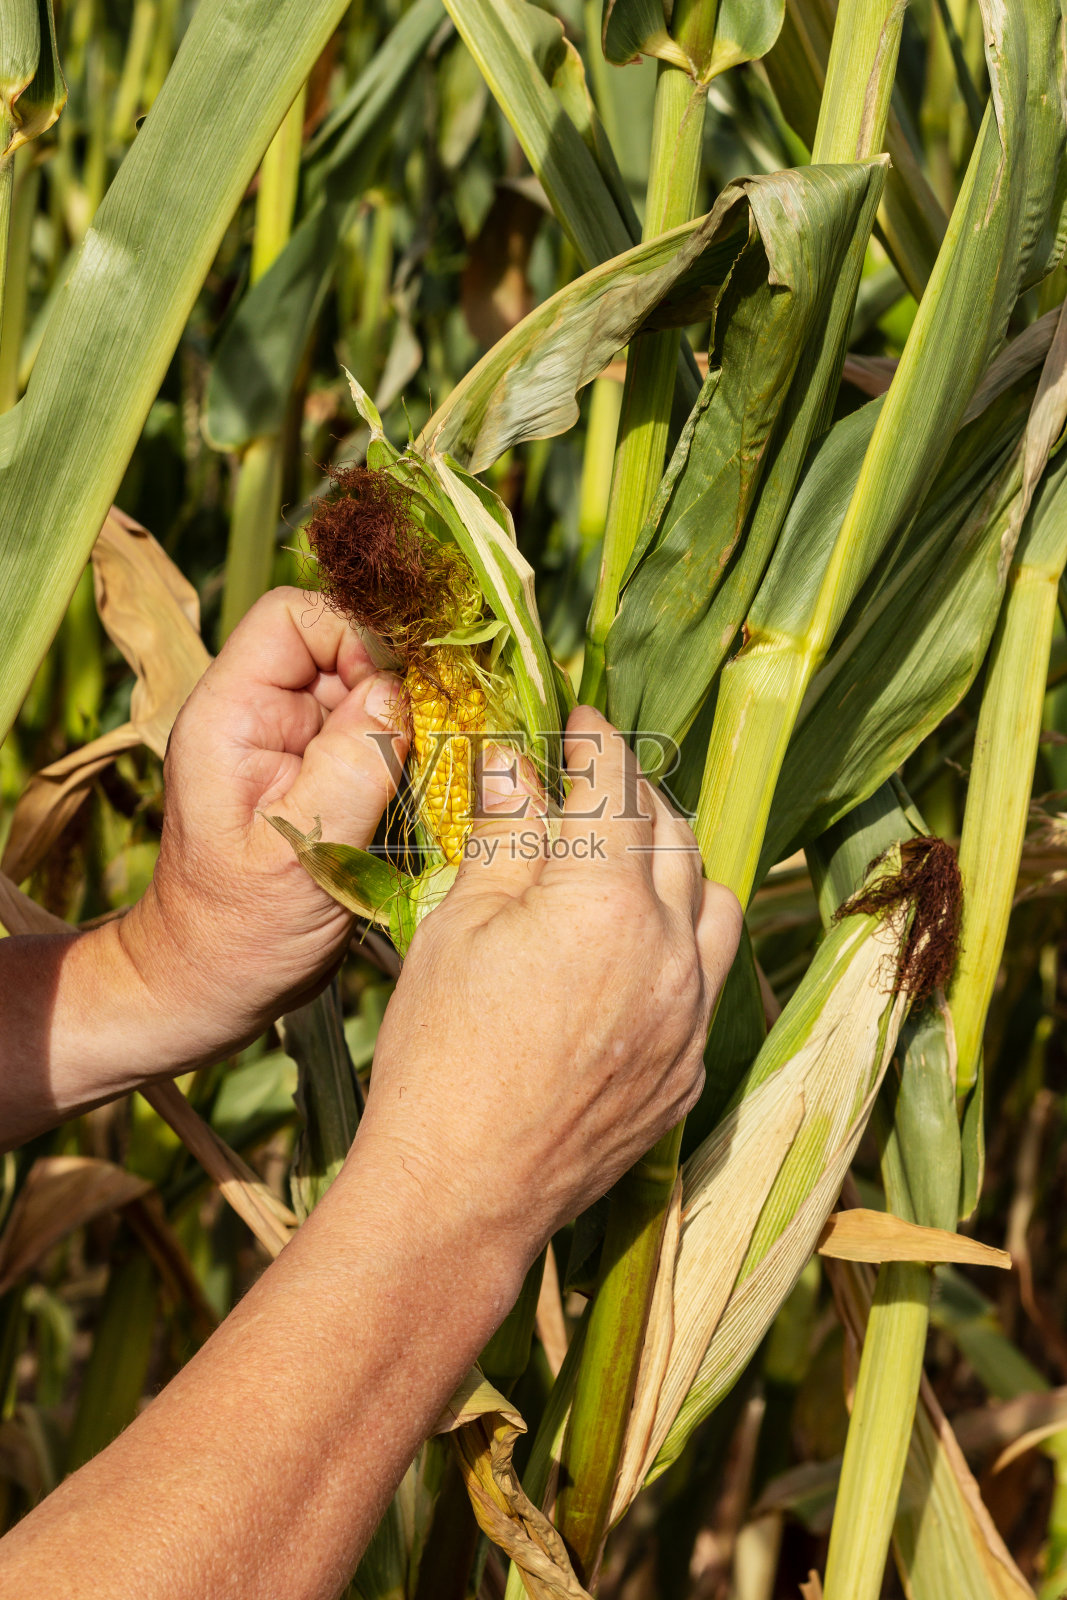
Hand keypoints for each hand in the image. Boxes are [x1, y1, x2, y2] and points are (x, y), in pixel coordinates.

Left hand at [121, 587, 408, 1059]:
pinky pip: (373, 738)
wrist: (209, 987)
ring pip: (367, 692)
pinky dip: (405, 760)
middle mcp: (258, 715)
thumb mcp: (303, 851)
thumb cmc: (239, 933)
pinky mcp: (317, 777)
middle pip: (342, 648)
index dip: (357, 636)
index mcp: (232, 713)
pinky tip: (414, 801)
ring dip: (407, 728)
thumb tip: (401, 688)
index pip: (297, 616)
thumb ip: (354, 762)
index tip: (398, 697)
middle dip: (395, 686)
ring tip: (422, 782)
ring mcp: (289, 746)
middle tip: (429, 745)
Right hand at [356, 706, 741, 1262]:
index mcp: (606, 902)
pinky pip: (708, 978)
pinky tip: (635, 949)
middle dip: (638, 793)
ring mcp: (690, 1016)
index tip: (581, 721)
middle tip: (596, 781)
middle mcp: (670, 951)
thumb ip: (505, 838)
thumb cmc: (439, 1055)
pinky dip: (682, 939)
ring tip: (630, 859)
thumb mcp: (458, 928)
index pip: (614, 787)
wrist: (461, 1193)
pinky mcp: (689, 1070)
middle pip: (675, 834)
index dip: (596, 741)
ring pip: (716, 902)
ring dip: (678, 864)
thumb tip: (517, 764)